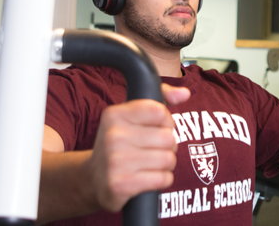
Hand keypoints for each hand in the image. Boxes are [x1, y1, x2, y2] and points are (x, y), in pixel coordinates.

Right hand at [89, 84, 189, 211]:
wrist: (94, 178)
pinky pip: (163, 179)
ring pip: (168, 159)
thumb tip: (184, 93)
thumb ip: (161, 98)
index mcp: (115, 114)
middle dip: (168, 146)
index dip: (166, 122)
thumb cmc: (122, 142)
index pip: (160, 112)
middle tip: (154, 150)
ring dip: (166, 165)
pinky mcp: (120, 185)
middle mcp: (112, 136)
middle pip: (168, 138)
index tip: (157, 129)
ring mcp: (115, 161)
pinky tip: (148, 178)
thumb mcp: (133, 116)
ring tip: (151, 164)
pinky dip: (162, 180)